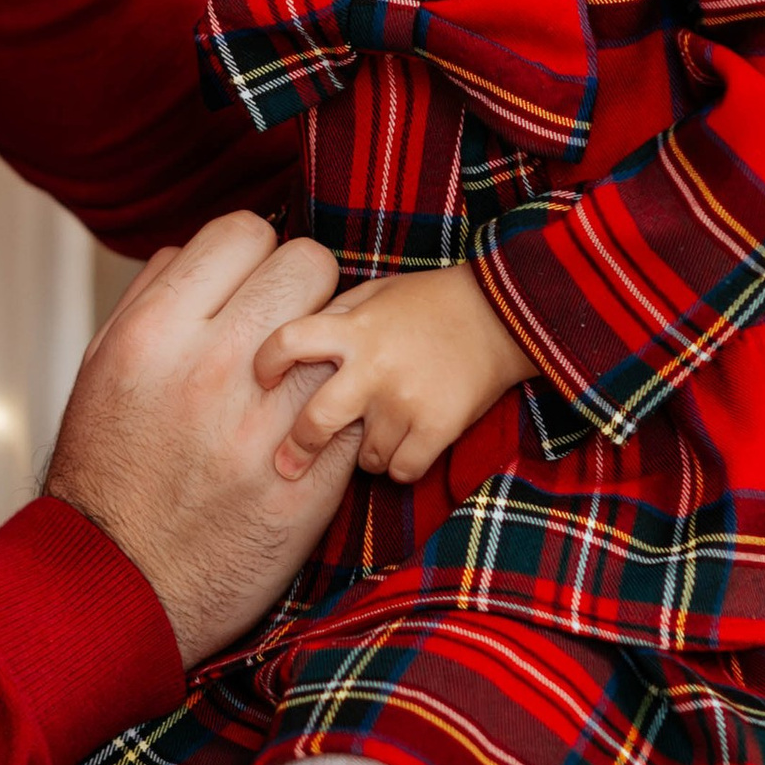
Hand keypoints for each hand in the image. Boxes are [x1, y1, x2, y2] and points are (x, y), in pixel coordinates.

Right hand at [45, 215, 361, 668]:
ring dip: (329, 348)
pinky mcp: (311, 481)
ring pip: (343, 331)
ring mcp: (266, 425)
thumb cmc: (107, 478)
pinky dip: (343, 413)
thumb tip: (190, 254)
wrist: (119, 586)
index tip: (249, 287)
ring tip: (301, 380)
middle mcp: (213, 367)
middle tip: (285, 329)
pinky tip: (313, 433)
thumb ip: (147, 302)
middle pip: (309, 264)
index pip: (244, 231)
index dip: (253, 255)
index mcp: (155, 333)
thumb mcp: (100, 373)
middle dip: (301, 289)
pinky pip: (356, 407)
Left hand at [252, 262, 534, 486]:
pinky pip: (401, 470)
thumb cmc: (430, 303)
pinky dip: (401, 466)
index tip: (262, 379)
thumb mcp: (374, 294)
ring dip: (367, 452)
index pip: (289, 342)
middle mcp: (373, 367)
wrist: (502, 315)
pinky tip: (407, 448)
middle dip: (297, 449)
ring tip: (384, 430)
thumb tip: (287, 346)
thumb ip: (333, 318)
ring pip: (363, 456)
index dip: (266, 363)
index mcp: (354, 329)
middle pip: (315, 422)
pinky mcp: (437, 427)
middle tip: (286, 464)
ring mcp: (405, 401)